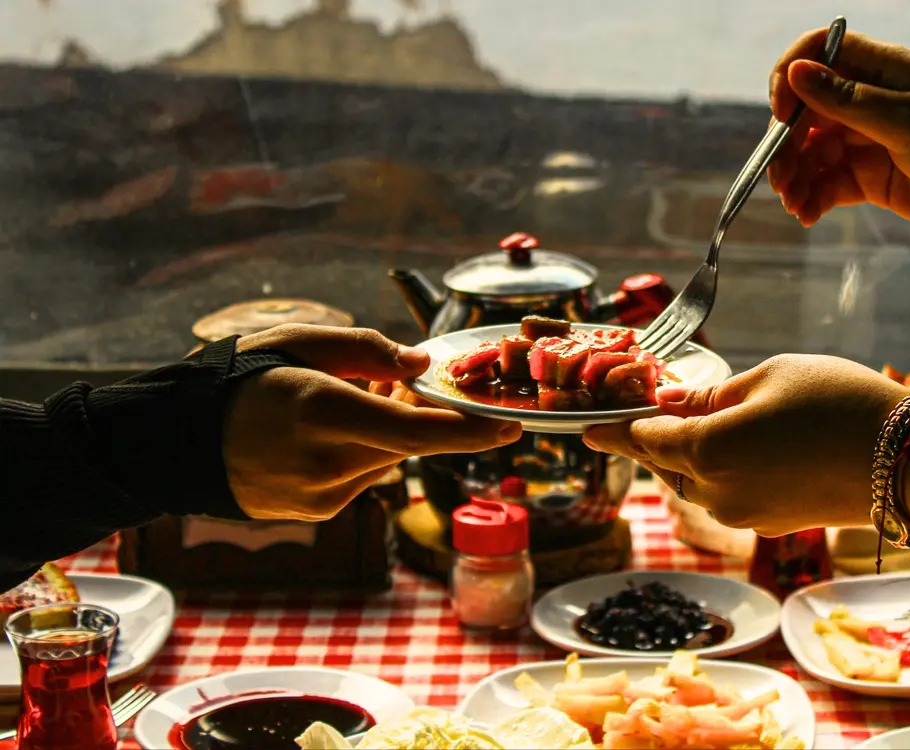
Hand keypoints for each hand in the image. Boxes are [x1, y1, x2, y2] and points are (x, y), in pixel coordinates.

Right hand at [224, 324, 520, 520]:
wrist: (172, 442)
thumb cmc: (237, 379)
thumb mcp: (297, 342)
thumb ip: (366, 350)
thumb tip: (421, 366)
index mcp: (323, 411)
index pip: (417, 430)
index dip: (469, 431)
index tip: (510, 426)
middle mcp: (326, 462)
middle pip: (406, 444)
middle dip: (421, 417)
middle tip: (402, 383)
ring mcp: (319, 496)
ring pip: (385, 462)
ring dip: (385, 435)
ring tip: (348, 404)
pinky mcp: (313, 513)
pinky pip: (359, 479)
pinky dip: (359, 455)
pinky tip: (324, 436)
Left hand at [583, 355, 907, 535]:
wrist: (908, 461)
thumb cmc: (838, 403)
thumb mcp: (768, 378)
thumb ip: (709, 398)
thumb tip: (668, 404)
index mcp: (704, 451)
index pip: (641, 438)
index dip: (611, 428)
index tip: (583, 425)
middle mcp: (714, 493)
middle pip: (664, 463)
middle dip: (650, 439)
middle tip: (638, 412)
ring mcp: (742, 515)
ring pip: (694, 483)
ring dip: (688, 456)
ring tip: (697, 422)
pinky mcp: (769, 524)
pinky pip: (727, 495)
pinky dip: (722, 472)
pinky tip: (742, 446)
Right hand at [766, 27, 909, 246]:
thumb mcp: (904, 121)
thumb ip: (846, 101)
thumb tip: (796, 72)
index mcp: (882, 69)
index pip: (820, 53)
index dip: (791, 77)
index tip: (781, 112)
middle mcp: (870, 100)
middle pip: (807, 110)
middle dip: (786, 142)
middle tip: (781, 178)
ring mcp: (869, 140)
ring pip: (812, 152)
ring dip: (795, 176)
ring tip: (794, 204)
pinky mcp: (871, 178)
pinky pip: (828, 183)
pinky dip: (813, 198)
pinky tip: (808, 215)